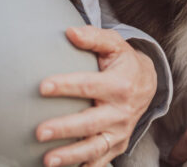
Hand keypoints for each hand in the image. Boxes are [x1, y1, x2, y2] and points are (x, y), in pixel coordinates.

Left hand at [36, 26, 156, 166]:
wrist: (148, 84)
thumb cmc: (123, 61)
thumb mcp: (114, 44)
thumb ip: (93, 37)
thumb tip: (69, 32)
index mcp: (119, 85)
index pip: (88, 86)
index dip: (65, 86)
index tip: (42, 87)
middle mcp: (121, 111)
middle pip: (90, 123)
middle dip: (64, 129)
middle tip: (39, 132)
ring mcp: (120, 132)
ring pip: (95, 148)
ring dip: (71, 156)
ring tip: (47, 160)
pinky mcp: (118, 145)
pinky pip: (100, 161)